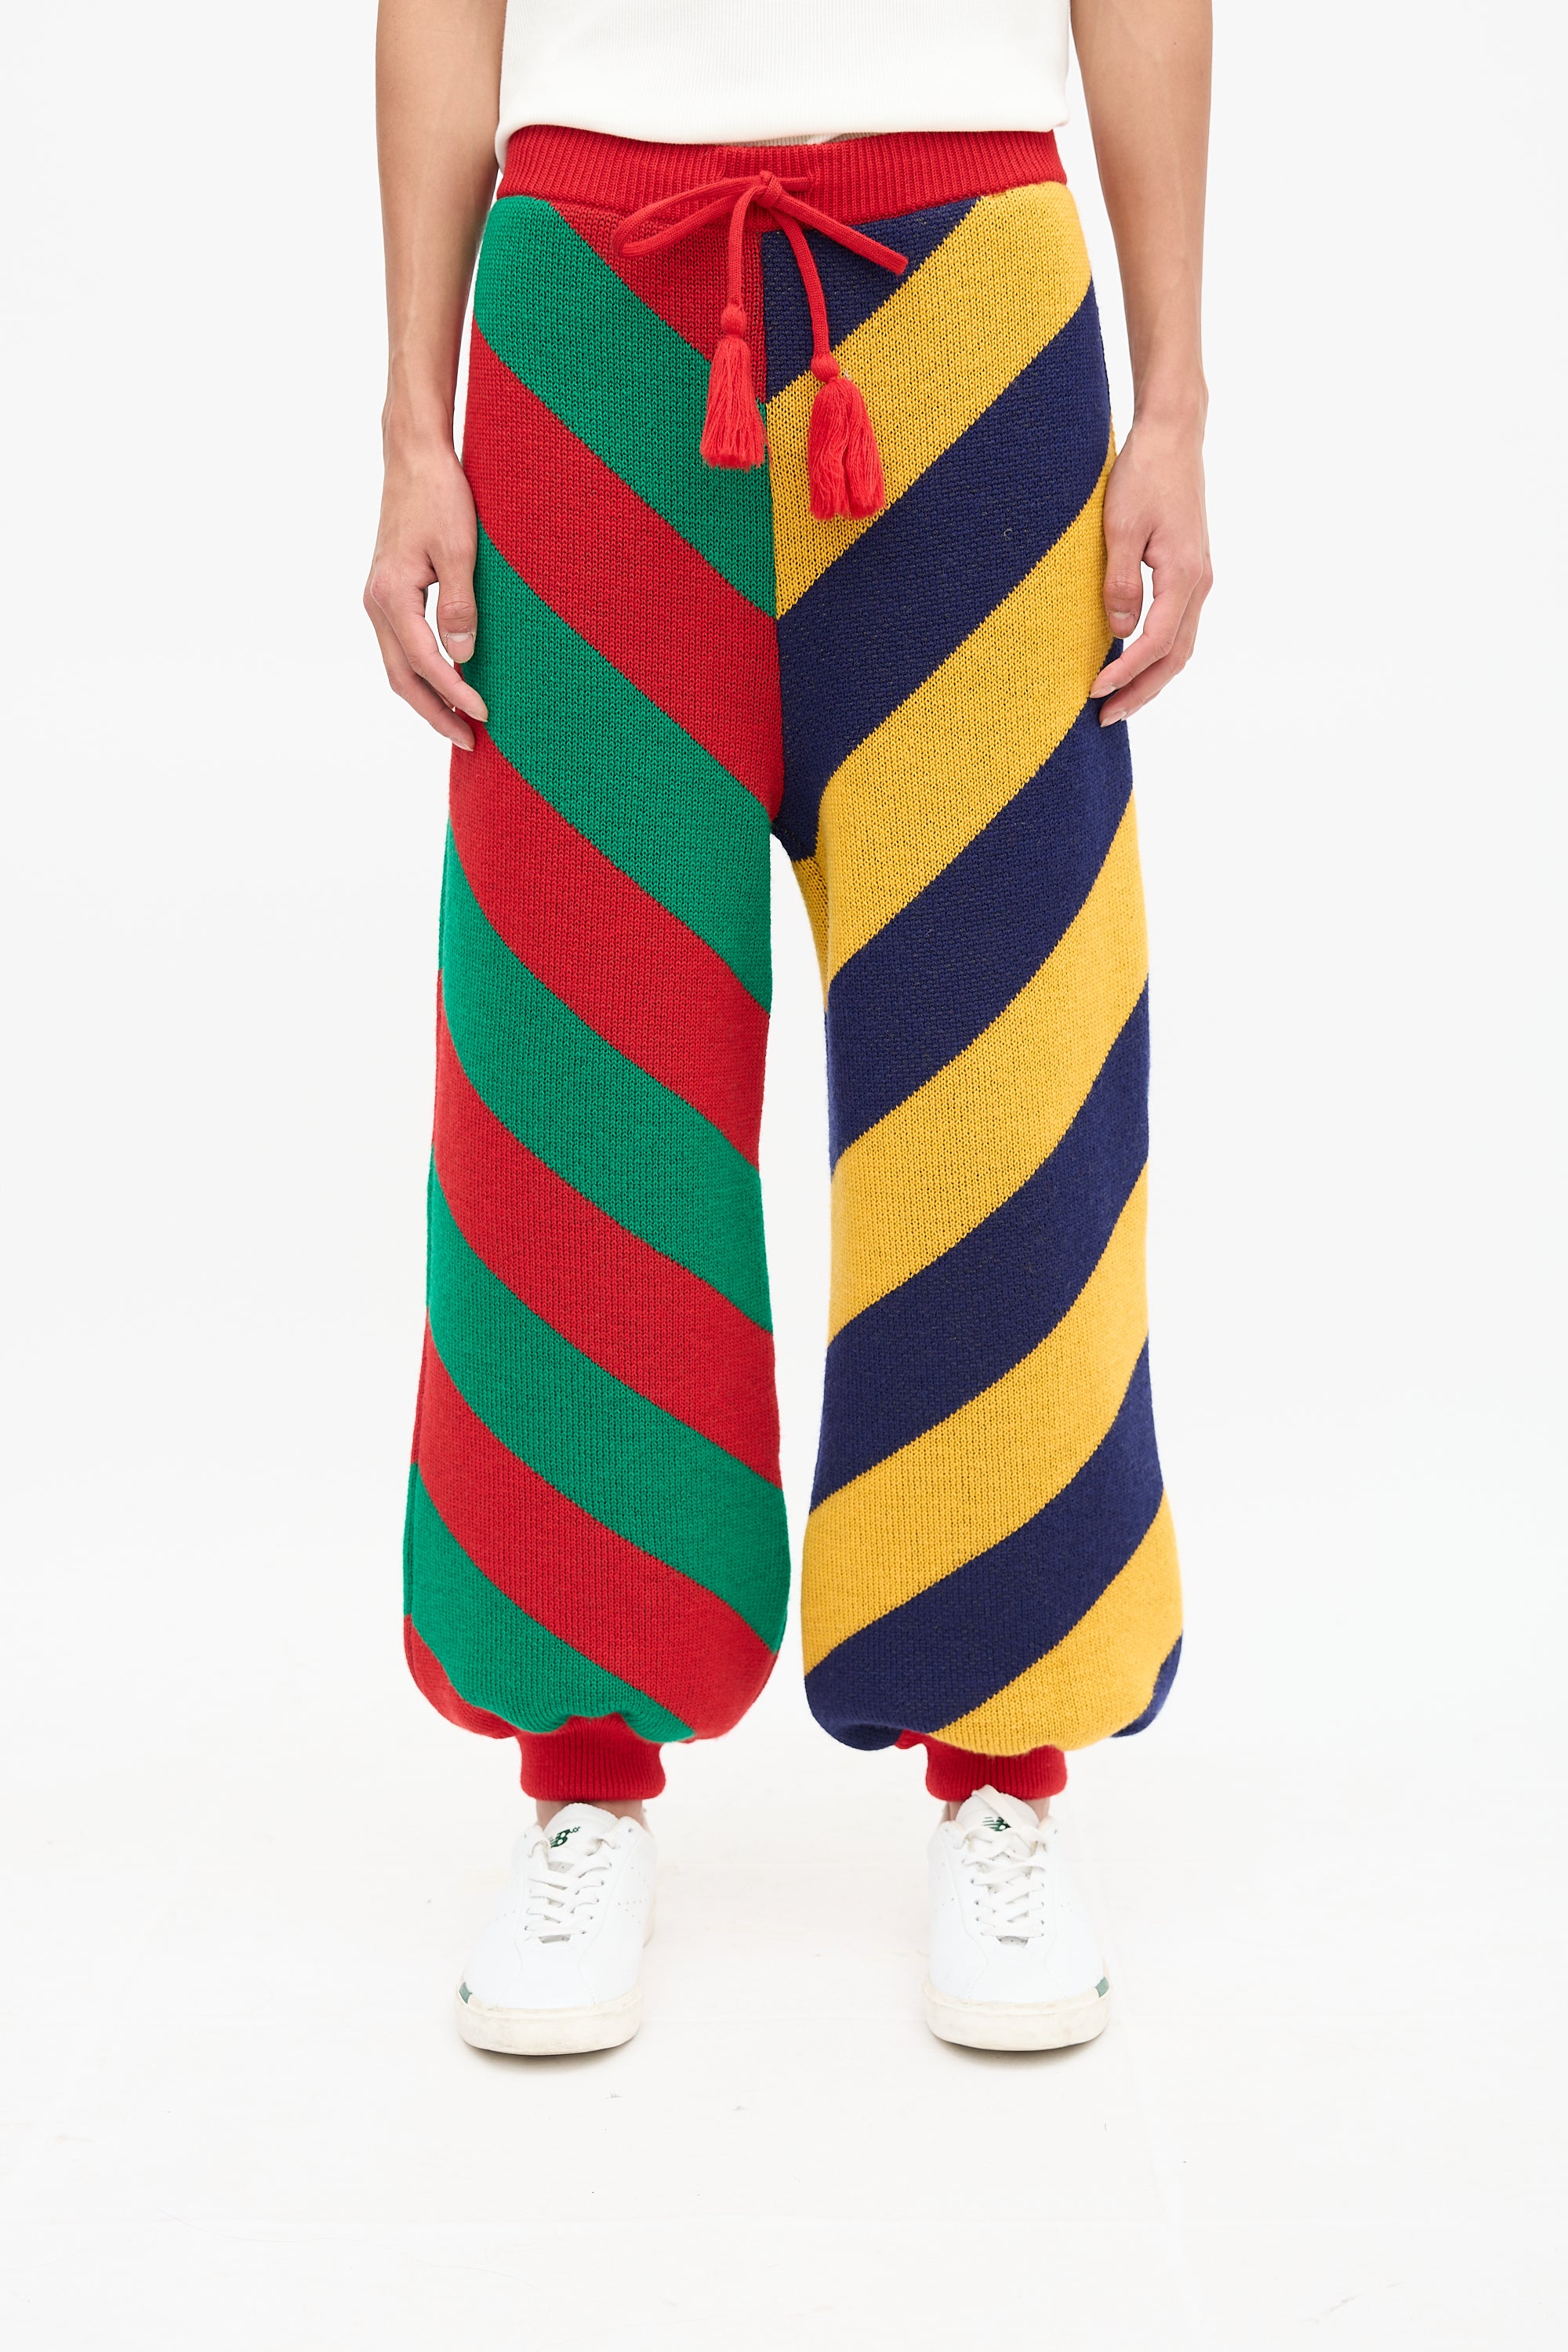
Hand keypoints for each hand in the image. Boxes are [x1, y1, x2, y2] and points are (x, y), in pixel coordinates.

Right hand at [364, 435, 488, 749]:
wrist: (414, 457)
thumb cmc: (439, 495)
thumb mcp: (458, 550)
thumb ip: (461, 606)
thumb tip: (464, 658)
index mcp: (391, 596)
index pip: (425, 662)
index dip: (455, 694)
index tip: (485, 716)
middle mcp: (376, 602)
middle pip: (403, 678)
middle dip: (436, 713)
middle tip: (470, 742)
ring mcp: (379, 599)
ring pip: (398, 666)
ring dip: (427, 698)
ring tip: (458, 723)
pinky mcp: (388, 593)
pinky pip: (401, 647)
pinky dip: (422, 673)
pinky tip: (446, 683)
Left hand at [1090, 413, 1211, 725]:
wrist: (1173, 436)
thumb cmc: (1145, 474)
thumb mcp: (1121, 527)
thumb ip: (1120, 582)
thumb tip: (1120, 630)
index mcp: (1184, 576)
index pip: (1156, 644)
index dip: (1125, 673)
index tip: (1093, 692)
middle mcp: (1200, 583)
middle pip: (1175, 657)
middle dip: (1141, 692)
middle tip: (1105, 718)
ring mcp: (1199, 578)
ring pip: (1180, 646)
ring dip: (1151, 678)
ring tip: (1118, 702)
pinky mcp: (1191, 570)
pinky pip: (1178, 626)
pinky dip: (1158, 654)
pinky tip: (1133, 662)